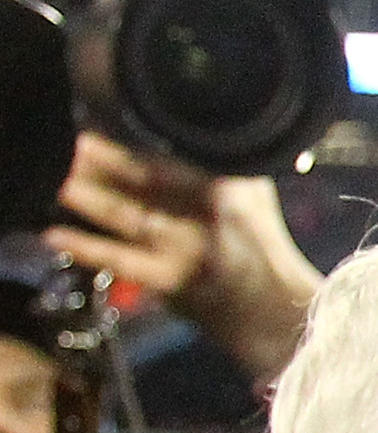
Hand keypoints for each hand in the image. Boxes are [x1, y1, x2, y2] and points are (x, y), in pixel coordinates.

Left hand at [47, 133, 324, 386]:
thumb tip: (178, 134)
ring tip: (56, 179)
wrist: (268, 307)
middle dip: (100, 160)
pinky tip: (55, 235)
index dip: (126, 141)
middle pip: (144, 180)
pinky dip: (88, 248)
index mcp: (227, 187)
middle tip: (63, 142)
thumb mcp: (253, 194)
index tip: (92, 125)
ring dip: (88, 197)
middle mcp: (207, 214)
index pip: (168, 156)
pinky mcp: (170, 280)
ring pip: (128, 216)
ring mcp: (187, 249)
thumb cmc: (259, 245)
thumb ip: (221, 165)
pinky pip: (121, 260)